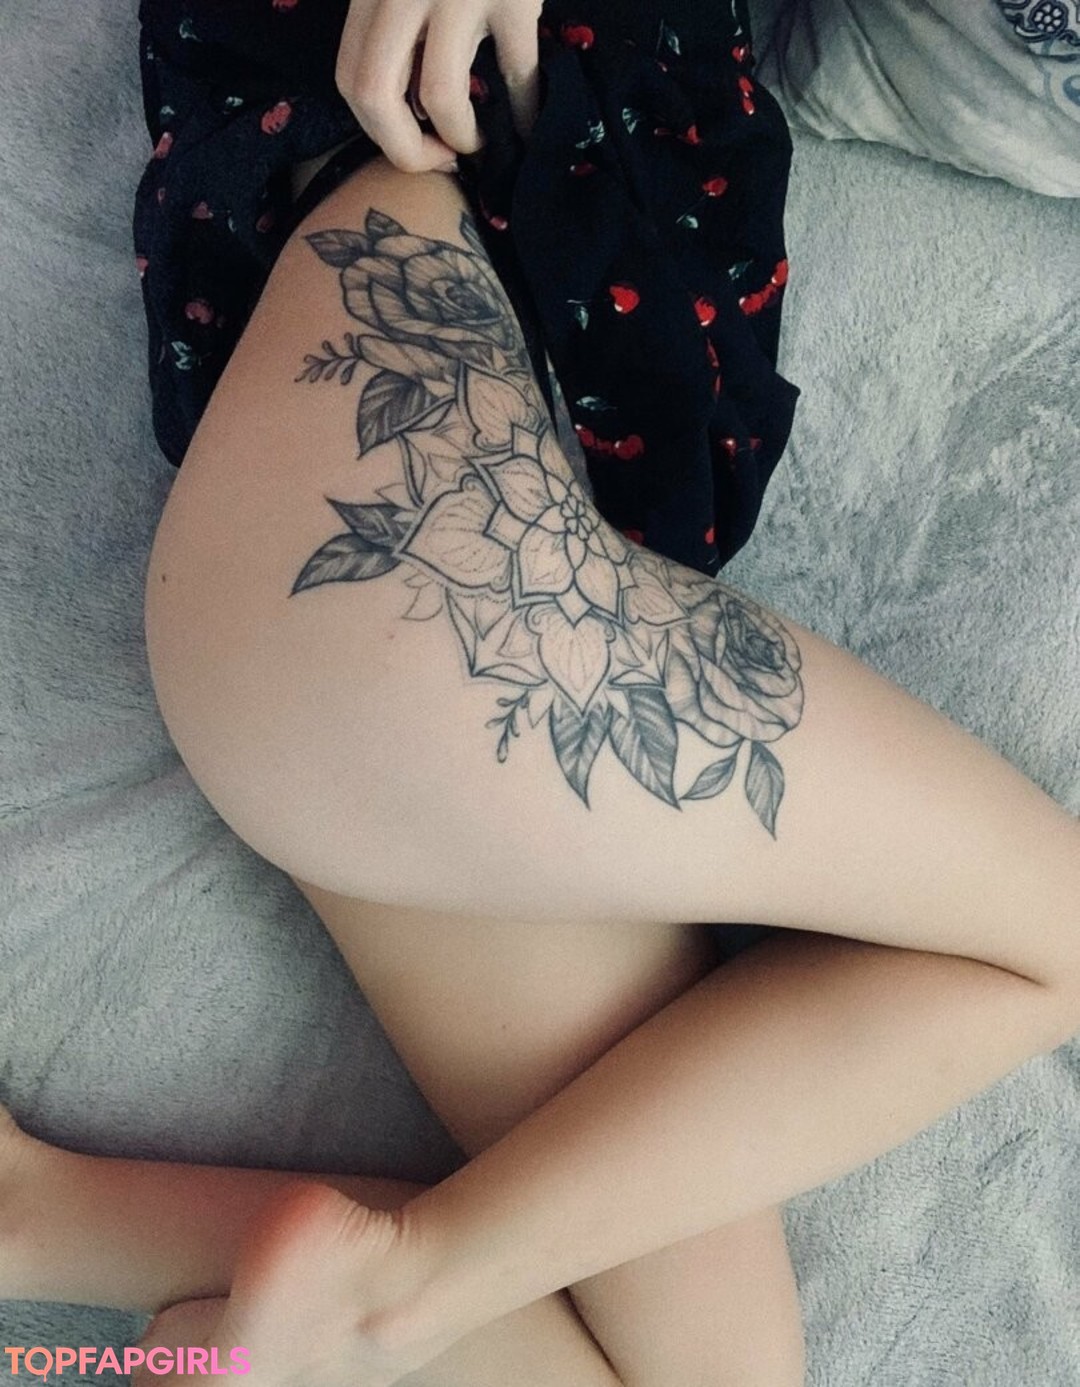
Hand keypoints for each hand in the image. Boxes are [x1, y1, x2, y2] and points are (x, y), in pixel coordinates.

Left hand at [335, 0, 542, 173]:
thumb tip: (412, 105)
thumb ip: (394, 23)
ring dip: (460, 136)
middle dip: (407, 150)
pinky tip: (529, 127)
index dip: (376, 131)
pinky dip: (525, 111)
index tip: (411, 142)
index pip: (350, 78)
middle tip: (440, 157)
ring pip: (437, 95)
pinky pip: (516, 71)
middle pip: (375, 96)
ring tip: (478, 140)